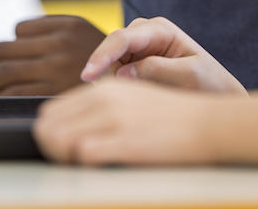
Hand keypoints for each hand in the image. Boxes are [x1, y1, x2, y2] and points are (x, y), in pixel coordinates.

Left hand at [0, 15, 105, 95]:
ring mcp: (57, 66)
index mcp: (67, 24)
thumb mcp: (88, 36)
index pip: (19, 30)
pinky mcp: (54, 90)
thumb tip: (13, 34)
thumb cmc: (110, 68)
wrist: (136, 88)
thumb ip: (53, 31)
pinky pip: (13, 92)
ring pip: (2, 71)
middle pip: (2, 50)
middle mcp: (60, 41)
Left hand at [33, 79, 220, 164]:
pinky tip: (98, 169)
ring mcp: (114, 119)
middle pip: (48, 126)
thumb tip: (69, 129)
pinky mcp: (126, 140)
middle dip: (51, 148)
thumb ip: (101, 108)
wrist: (208, 124)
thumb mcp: (132, 100)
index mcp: (103, 89)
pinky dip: (84, 166)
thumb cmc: (172, 119)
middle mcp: (104, 99)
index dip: (52, 134)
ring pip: (59, 139)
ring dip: (63, 159)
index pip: (52, 111)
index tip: (64, 150)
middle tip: (68, 163)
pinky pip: (84, 154)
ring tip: (79, 168)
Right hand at [82, 16, 245, 93]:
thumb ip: (157, 70)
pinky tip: (132, 99)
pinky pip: (115, 73)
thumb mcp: (189, 76)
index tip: (88, 75)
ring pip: (111, 63)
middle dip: (107, 70)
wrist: (219, 95)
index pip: (122, 38)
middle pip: (111, 48)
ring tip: (140, 99)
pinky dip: (118, 86)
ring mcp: (138, 49)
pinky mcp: (134, 64)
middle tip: (113, 98)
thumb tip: (122, 74)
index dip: (102, 56)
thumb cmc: (210, 83)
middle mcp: (145, 34)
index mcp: (160, 29)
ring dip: (115, 81)